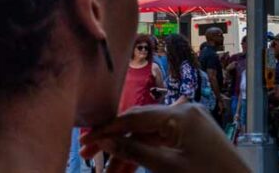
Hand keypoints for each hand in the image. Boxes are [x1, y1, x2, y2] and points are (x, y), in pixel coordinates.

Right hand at [80, 104, 248, 172]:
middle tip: (89, 158)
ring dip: (129, 153)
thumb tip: (105, 140)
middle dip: (115, 143)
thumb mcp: (166, 167)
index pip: (134, 116)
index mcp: (179, 113)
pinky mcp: (193, 135)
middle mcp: (184, 111)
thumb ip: (134, 151)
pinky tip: (128, 168)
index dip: (107, 129)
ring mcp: (189, 122)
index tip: (86, 141)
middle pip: (140, 125)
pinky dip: (146, 154)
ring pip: (149, 136)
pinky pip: (162, 141)